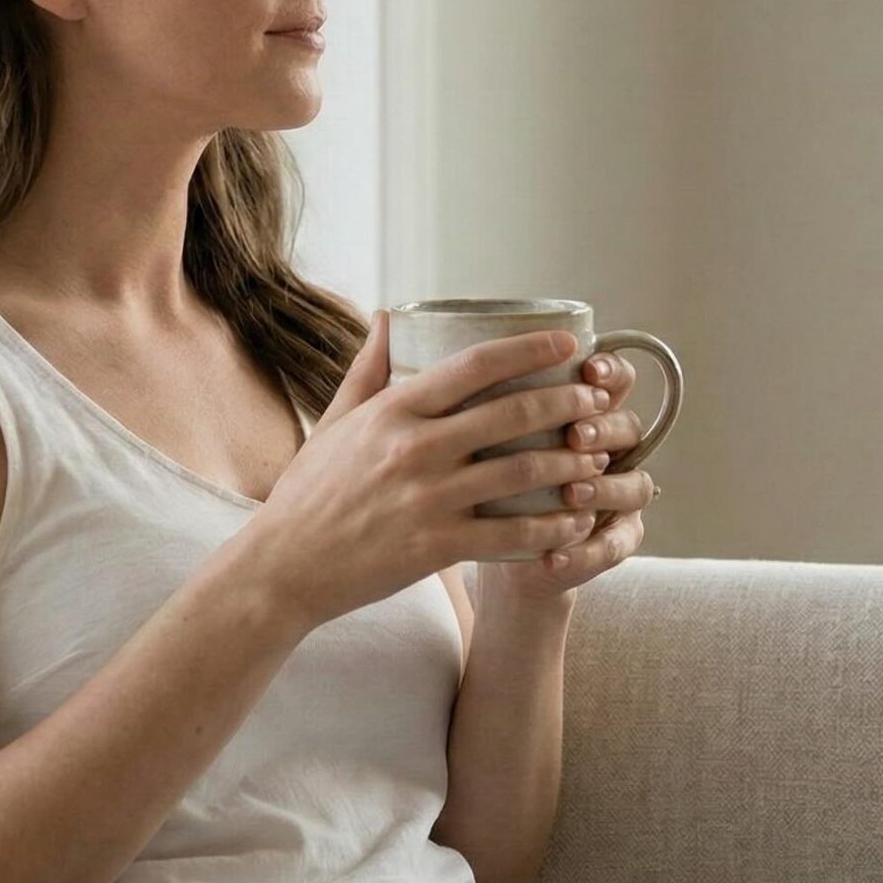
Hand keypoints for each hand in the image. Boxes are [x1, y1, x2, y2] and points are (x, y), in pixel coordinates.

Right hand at [244, 315, 615, 631]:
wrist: (284, 567)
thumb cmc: (310, 492)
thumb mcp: (336, 421)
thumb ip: (369, 368)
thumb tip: (389, 315)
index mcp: (395, 410)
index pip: (476, 364)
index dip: (531, 348)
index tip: (568, 343)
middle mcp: (416, 449)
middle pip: (513, 414)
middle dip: (567, 402)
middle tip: (596, 401)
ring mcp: (429, 499)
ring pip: (523, 474)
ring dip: (571, 464)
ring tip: (598, 458)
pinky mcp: (436, 547)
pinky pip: (511, 536)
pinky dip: (551, 528)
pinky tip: (575, 521)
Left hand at [483, 349, 658, 600]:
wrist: (488, 540)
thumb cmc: (479, 473)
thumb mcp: (476, 433)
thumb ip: (478, 398)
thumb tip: (433, 355)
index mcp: (584, 412)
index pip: (614, 381)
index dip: (611, 371)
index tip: (588, 368)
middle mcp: (610, 450)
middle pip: (630, 428)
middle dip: (605, 428)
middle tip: (575, 434)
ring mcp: (617, 496)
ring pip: (636, 486)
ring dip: (606, 488)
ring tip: (573, 493)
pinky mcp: (612, 539)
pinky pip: (615, 545)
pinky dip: (587, 551)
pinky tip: (556, 556)